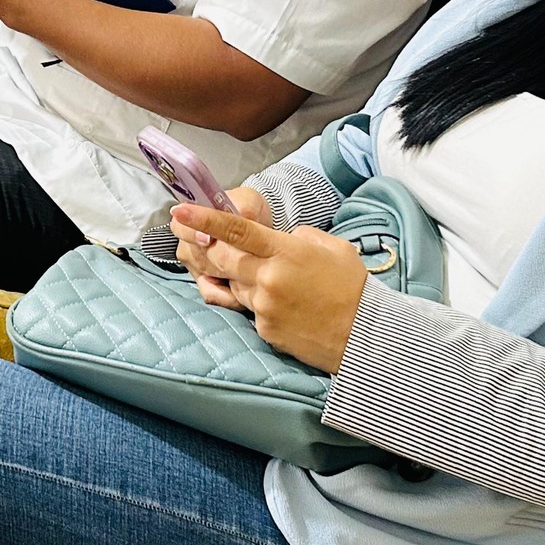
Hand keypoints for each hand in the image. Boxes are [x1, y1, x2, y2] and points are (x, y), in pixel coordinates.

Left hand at [168, 204, 366, 372]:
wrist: (365, 335)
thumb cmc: (351, 287)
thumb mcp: (331, 247)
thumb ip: (299, 236)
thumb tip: (280, 237)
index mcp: (285, 251)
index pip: (235, 229)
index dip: (204, 218)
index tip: (180, 209)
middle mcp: (268, 278)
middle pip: (222, 257)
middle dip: (216, 249)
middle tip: (224, 244)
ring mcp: (264, 306)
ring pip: (235, 284)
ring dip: (244, 278)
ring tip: (281, 284)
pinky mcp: (264, 329)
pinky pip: (249, 309)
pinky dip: (259, 303)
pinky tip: (287, 306)